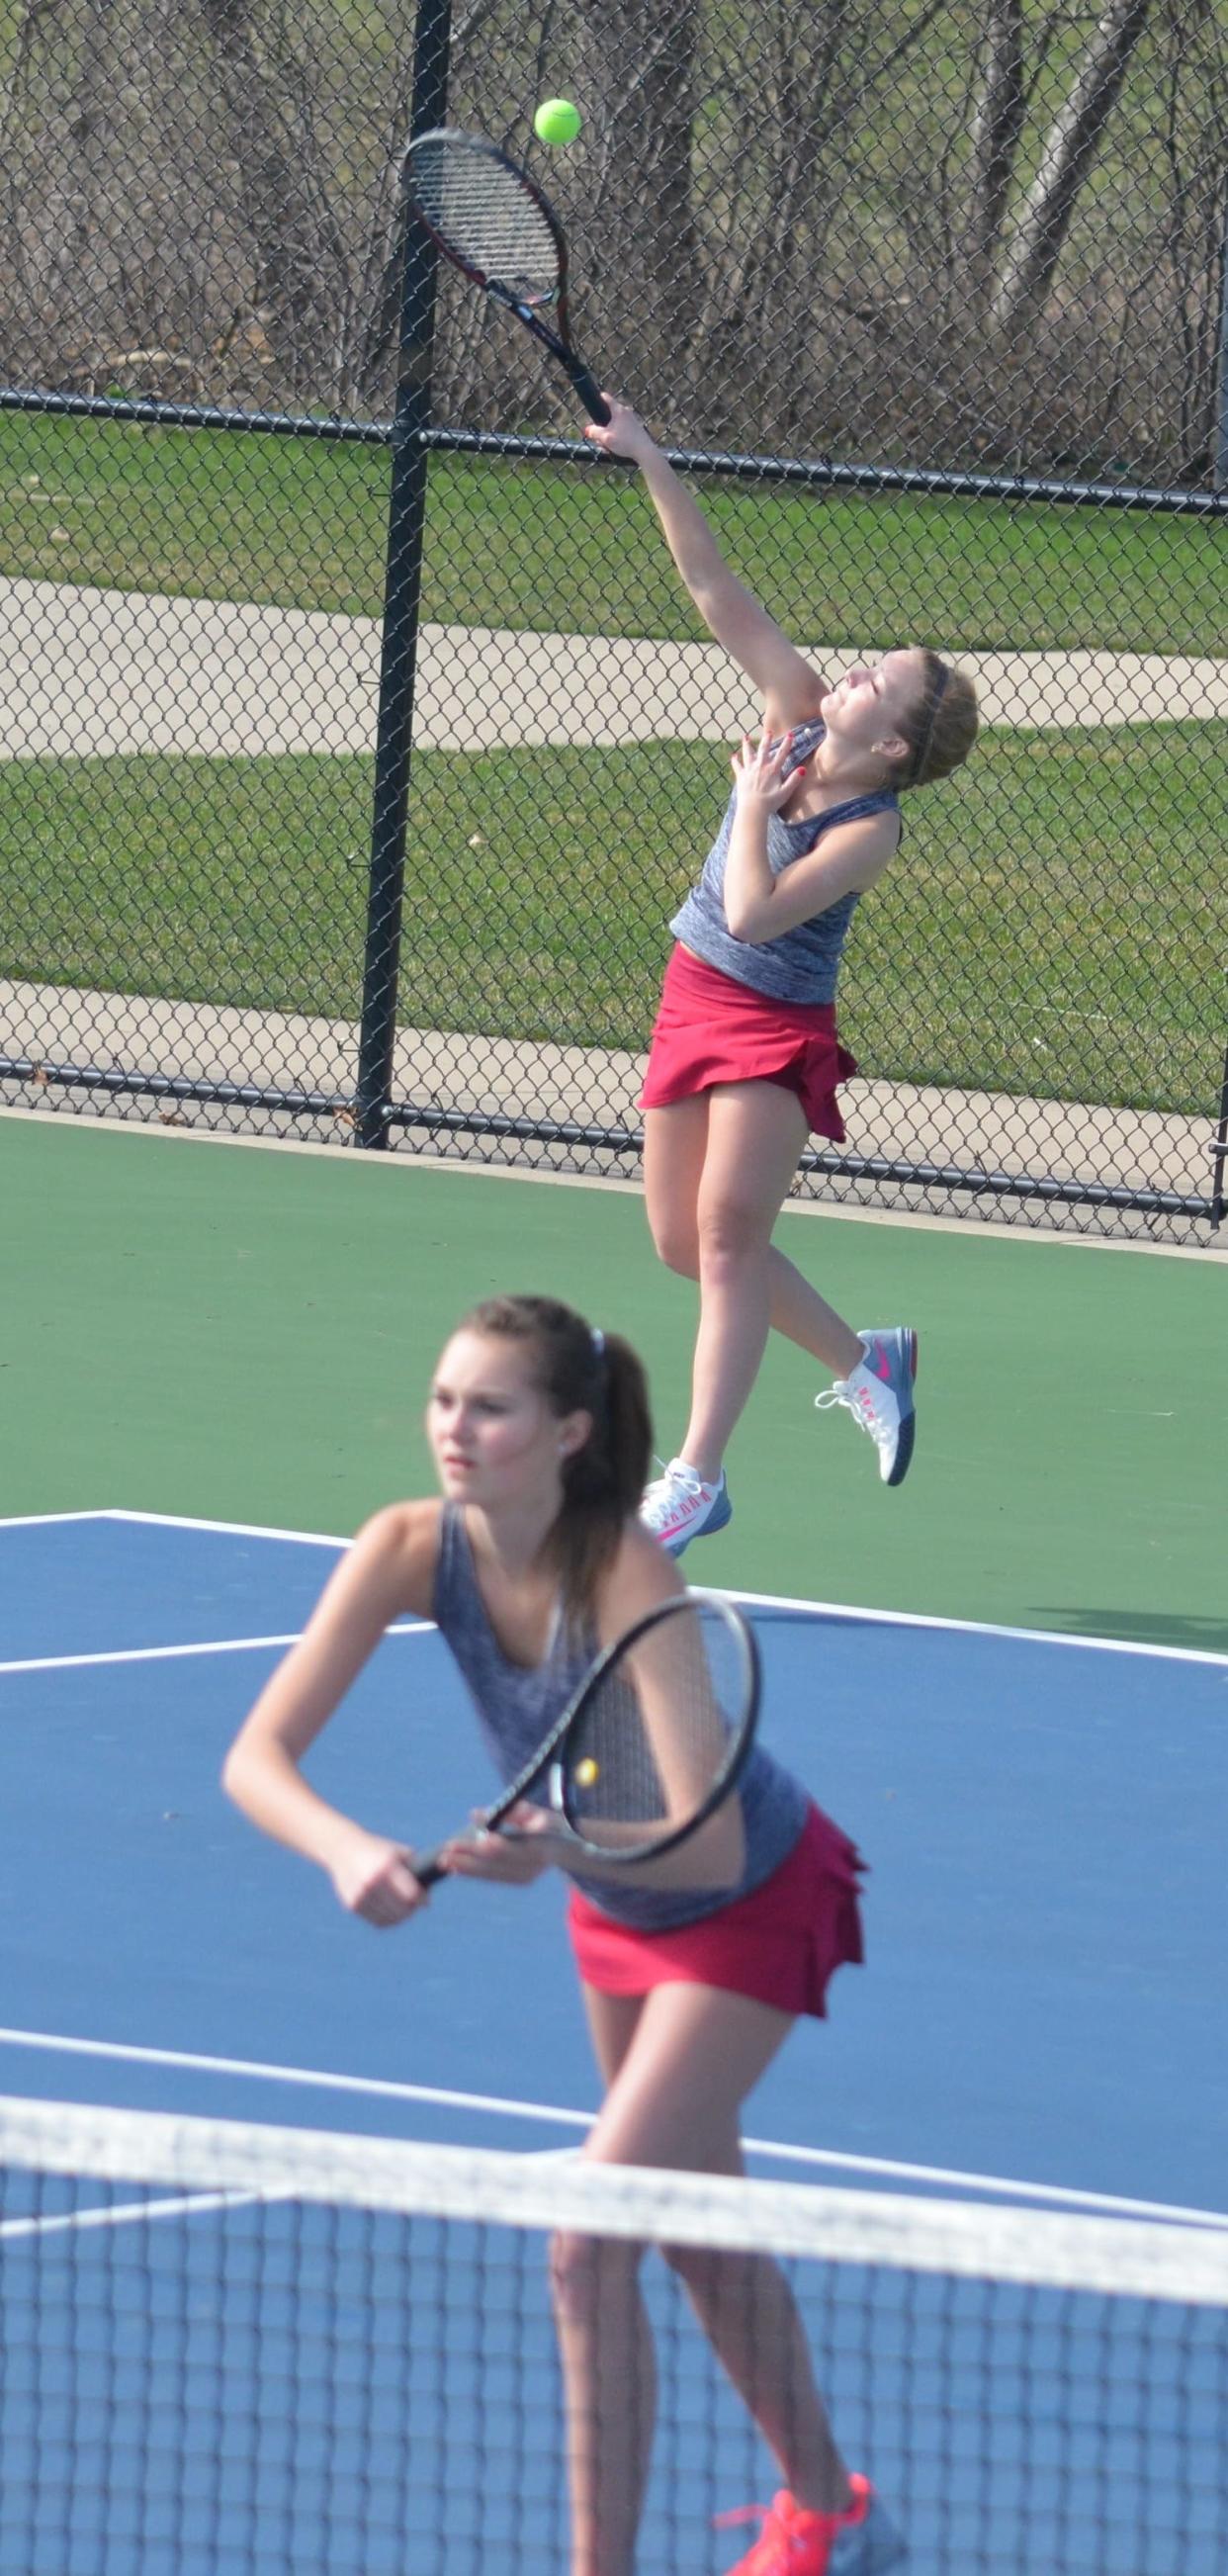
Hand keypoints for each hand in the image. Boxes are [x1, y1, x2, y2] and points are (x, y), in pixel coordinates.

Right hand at [327, 1824, 426, 1926]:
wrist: (343, 1849)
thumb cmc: (378, 1849)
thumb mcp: (398, 1853)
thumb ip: (415, 1871)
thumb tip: (427, 1900)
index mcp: (386, 1866)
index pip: (411, 1894)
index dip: (421, 1900)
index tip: (425, 1901)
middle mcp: (372, 1882)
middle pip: (401, 1910)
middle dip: (411, 1910)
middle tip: (414, 1906)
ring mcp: (361, 1895)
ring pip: (389, 1919)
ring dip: (400, 1917)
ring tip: (404, 1910)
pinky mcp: (352, 1905)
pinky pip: (376, 1921)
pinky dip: (387, 1920)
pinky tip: (391, 1912)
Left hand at [433, 1802, 560, 1886]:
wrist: (568, 1845)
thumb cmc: (548, 1821)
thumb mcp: (534, 1812)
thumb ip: (507, 1812)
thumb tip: (475, 1814)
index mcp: (544, 1844)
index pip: (517, 1848)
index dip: (499, 1846)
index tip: (480, 1841)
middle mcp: (536, 1864)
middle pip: (500, 1862)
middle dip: (472, 1857)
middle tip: (448, 1850)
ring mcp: (528, 1875)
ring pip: (494, 1873)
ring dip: (468, 1867)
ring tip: (445, 1861)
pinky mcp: (521, 1880)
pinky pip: (495, 1877)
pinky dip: (475, 1873)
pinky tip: (456, 1868)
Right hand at [582, 397, 657, 465]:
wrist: (644, 450)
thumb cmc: (625, 443)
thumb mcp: (605, 438)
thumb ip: (594, 432)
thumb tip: (588, 430)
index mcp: (618, 410)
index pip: (606, 398)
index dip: (599, 398)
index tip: (595, 400)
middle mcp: (626, 411)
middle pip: (609, 414)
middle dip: (602, 425)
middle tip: (599, 438)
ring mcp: (632, 419)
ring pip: (615, 423)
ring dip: (609, 433)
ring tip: (607, 446)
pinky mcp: (635, 428)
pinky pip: (622, 429)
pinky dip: (617, 436)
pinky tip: (616, 447)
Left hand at [730, 730, 803, 813]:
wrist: (753, 809)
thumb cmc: (770, 803)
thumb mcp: (785, 792)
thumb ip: (794, 780)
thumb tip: (803, 769)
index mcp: (773, 770)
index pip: (782, 754)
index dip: (787, 743)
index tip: (790, 734)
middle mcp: (761, 767)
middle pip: (764, 749)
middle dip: (767, 740)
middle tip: (768, 732)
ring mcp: (750, 770)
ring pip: (748, 754)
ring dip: (747, 745)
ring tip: (746, 737)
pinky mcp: (741, 776)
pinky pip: (737, 766)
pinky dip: (735, 760)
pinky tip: (733, 756)